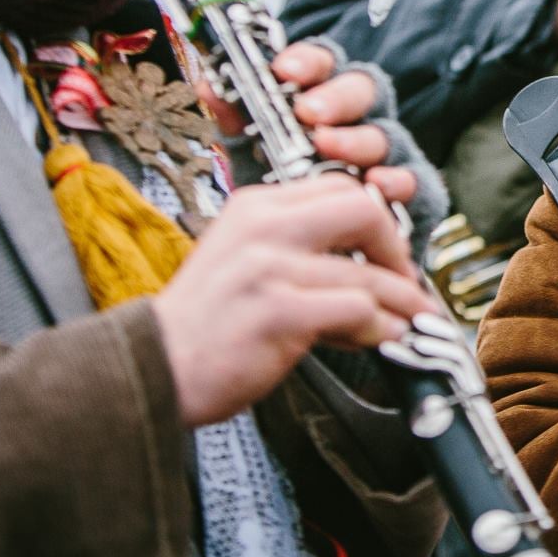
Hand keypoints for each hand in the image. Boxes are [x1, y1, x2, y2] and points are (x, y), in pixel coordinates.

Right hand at [150, 173, 431, 426]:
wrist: (150, 368)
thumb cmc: (203, 325)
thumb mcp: (245, 263)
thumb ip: (299, 251)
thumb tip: (370, 267)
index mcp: (256, 207)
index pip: (340, 188)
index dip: (377, 221)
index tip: (389, 254)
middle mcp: (264, 227)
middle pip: (365, 211)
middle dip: (398, 249)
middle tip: (406, 282)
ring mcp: (270, 267)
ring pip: (368, 272)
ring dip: (399, 302)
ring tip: (407, 322)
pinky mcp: (279, 310)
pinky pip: (358, 310)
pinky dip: (381, 328)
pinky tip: (382, 340)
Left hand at [203, 41, 416, 201]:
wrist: (306, 258)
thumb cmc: (284, 197)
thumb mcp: (253, 156)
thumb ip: (238, 120)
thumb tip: (208, 81)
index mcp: (325, 101)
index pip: (324, 65)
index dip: (308, 62)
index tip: (283, 69)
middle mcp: (361, 120)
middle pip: (363, 90)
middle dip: (336, 97)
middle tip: (308, 112)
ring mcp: (391, 156)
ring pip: (386, 134)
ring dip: (359, 139)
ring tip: (330, 148)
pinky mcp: (413, 195)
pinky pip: (416, 181)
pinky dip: (399, 180)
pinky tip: (377, 185)